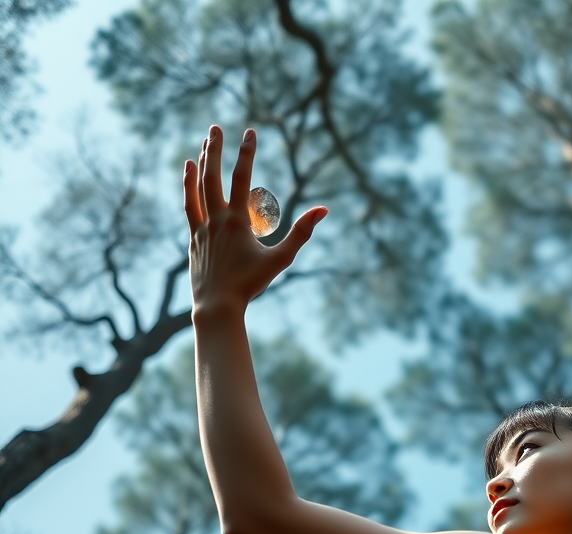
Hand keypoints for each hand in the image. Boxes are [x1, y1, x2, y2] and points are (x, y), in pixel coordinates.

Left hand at [183, 125, 326, 314]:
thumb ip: (301, 233)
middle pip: (212, 175)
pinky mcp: (193, 238)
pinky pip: (189, 206)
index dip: (247, 153)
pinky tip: (189, 175)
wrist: (217, 306)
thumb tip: (323, 210)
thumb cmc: (251, 285)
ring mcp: (201, 227)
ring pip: (197, 188)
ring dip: (199, 165)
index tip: (250, 132)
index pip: (242, 178)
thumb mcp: (281, 260)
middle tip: (215, 128)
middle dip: (214, 149)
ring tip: (201, 147)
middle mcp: (215, 219)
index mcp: (236, 221)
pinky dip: (188, 188)